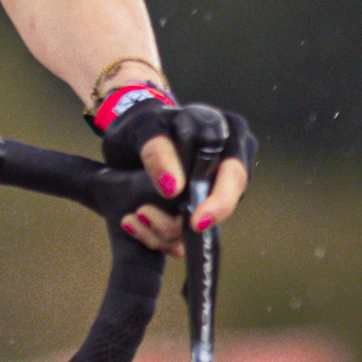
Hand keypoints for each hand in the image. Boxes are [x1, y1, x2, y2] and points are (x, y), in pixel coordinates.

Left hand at [87, 79, 254, 256]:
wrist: (128, 139)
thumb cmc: (143, 124)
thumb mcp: (143, 128)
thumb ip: (158, 151)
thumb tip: (173, 188)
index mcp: (228, 136)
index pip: (234, 173)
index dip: (220, 201)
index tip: (196, 222)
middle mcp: (228, 167)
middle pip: (221, 208)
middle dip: (183, 222)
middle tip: (148, 217)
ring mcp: (214, 193)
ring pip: (201, 227)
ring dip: (163, 230)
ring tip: (134, 214)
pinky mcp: (197, 212)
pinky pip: (184, 237)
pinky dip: (157, 236)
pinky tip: (133, 222)